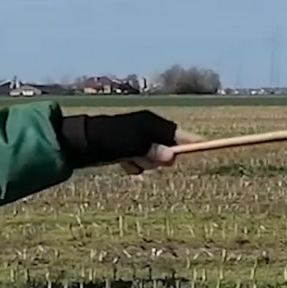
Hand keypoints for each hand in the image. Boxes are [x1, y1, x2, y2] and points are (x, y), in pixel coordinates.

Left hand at [56, 110, 202, 170]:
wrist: (82, 142)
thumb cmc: (110, 140)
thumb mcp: (134, 147)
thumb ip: (154, 151)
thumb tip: (172, 157)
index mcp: (149, 122)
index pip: (175, 132)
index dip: (189, 140)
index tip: (204, 146)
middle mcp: (145, 128)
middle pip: (165, 147)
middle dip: (159, 157)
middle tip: (145, 160)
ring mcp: (136, 139)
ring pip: (152, 157)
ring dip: (145, 163)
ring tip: (130, 161)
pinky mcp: (127, 148)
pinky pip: (139, 161)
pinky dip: (134, 165)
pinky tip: (124, 164)